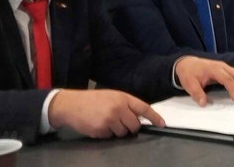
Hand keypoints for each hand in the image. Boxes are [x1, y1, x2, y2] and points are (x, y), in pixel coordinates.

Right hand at [48, 89, 162, 137]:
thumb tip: (139, 117)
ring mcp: (109, 120)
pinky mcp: (101, 130)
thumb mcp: (112, 96)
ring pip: (123, 133)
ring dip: (117, 130)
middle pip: (135, 125)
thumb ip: (126, 104)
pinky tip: (98, 125)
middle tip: (120, 121)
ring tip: (106, 121)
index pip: (144, 108)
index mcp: (123, 98)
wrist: (71, 105)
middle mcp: (118, 109)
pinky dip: (106, 133)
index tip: (162, 124)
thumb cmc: (93, 99)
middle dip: (130, 126)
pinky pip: (110, 137)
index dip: (154, 117)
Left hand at [175, 56, 233, 105]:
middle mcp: (221, 66)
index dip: (233, 89)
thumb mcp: (189, 84)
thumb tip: (203, 103)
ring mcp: (224, 66)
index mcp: (213, 69)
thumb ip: (197, 93)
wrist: (186, 63)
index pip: (227, 79)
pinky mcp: (224, 68)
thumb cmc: (189, 72)